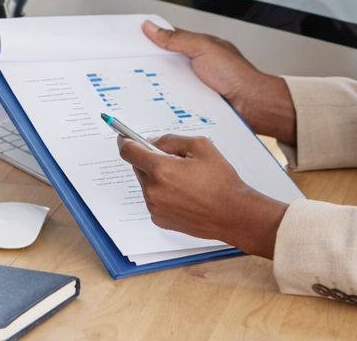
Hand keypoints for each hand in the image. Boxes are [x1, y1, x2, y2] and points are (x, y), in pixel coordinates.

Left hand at [117, 134, 287, 259]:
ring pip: (146, 183)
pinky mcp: (159, 220)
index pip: (128, 151)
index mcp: (161, 170)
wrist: (234, 215)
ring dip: (157, 177)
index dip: (124, 140)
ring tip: (184, 180)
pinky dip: (162, 193)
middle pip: (137, 166)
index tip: (123, 136)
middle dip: (149, 159)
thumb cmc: (221, 181)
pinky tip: (183, 194)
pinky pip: (153, 199)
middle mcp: (153, 191)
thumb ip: (170, 140)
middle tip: (171, 159)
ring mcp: (155, 208)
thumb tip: (151, 142)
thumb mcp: (200, 146)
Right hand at [142, 22, 295, 144]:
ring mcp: (194, 85)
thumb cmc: (237, 75)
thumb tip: (152, 28)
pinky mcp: (194, 103)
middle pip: (165, 61)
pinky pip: (174, 100)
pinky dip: (165, 100)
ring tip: (139, 83)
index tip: (132, 37)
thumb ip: (177, 39)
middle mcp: (195, 65)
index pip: (169, 37)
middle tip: (130, 63)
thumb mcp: (203, 48)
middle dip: (149, 63)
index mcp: (198, 46)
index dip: (151, 36)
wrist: (253, 105)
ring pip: (167, 82)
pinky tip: (156, 102)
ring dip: (156, 84)